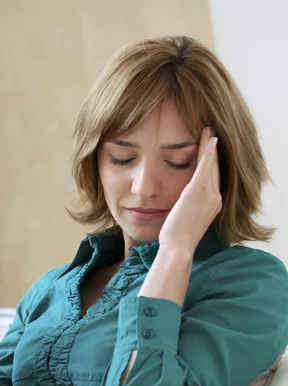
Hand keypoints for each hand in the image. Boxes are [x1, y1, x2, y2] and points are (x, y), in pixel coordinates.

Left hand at [159, 127, 221, 255]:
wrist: (179, 247)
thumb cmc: (177, 238)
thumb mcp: (186, 219)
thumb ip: (188, 207)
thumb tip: (181, 202)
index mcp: (213, 205)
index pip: (214, 178)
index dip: (213, 163)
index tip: (211, 150)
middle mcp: (216, 198)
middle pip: (215, 168)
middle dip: (213, 151)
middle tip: (211, 134)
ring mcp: (209, 194)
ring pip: (211, 164)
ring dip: (210, 146)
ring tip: (208, 131)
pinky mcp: (197, 191)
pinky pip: (205, 166)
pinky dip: (207, 151)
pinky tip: (208, 139)